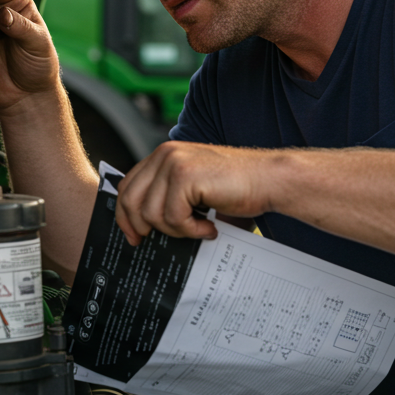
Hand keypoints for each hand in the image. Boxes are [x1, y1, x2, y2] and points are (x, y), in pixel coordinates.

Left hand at [114, 141, 279, 245]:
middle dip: (143, 227)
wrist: (269, 179)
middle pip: (131, 201)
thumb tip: (142, 226)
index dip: (125, 216)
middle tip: (165, 239)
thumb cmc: (237, 186)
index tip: (134, 237)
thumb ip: (168, 195)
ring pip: (151, 214)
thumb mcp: (194, 187)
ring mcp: (174, 163)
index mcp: (164, 155)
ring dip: (176, 230)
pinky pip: (173, 218)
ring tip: (200, 228)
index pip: (127, 187)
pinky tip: (209, 227)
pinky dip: (191, 230)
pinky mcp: (185, 176)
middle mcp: (165, 154)